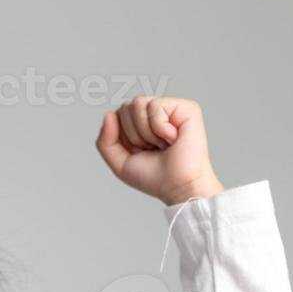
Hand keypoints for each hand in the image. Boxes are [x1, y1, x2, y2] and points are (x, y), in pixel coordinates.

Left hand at [96, 96, 224, 204]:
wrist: (178, 187)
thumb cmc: (155, 177)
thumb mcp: (119, 162)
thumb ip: (105, 141)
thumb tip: (109, 113)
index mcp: (142, 123)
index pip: (118, 115)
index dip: (123, 137)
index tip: (141, 151)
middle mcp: (156, 113)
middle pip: (126, 107)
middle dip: (133, 134)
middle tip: (153, 149)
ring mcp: (171, 108)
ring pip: (138, 104)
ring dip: (146, 132)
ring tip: (163, 144)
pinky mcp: (186, 107)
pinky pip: (156, 106)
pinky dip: (160, 127)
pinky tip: (173, 137)